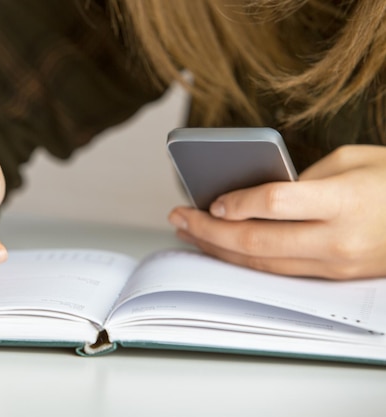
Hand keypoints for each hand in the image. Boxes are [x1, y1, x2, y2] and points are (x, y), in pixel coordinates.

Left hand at [168, 145, 385, 279]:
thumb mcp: (353, 160)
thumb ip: (303, 180)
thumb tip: (256, 198)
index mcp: (345, 200)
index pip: (277, 204)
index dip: (239, 203)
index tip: (210, 200)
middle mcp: (338, 239)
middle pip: (259, 241)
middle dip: (210, 231)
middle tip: (178, 217)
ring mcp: (335, 264)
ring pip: (262, 264)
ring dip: (219, 249)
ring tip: (188, 233)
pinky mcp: (333, 277)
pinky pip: (278, 272)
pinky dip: (243, 260)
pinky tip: (221, 247)